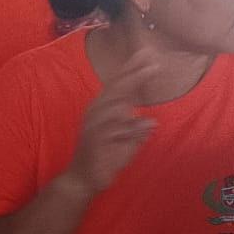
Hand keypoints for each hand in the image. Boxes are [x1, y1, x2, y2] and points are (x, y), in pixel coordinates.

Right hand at [64, 51, 158, 191]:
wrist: (83, 178)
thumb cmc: (104, 157)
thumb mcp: (124, 142)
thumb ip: (134, 130)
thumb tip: (149, 121)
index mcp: (102, 109)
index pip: (118, 85)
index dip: (132, 69)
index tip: (146, 54)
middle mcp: (96, 112)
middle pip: (116, 88)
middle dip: (133, 72)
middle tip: (150, 59)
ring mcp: (94, 125)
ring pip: (115, 103)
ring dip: (132, 87)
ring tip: (149, 72)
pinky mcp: (95, 140)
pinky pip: (115, 130)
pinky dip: (132, 127)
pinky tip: (148, 123)